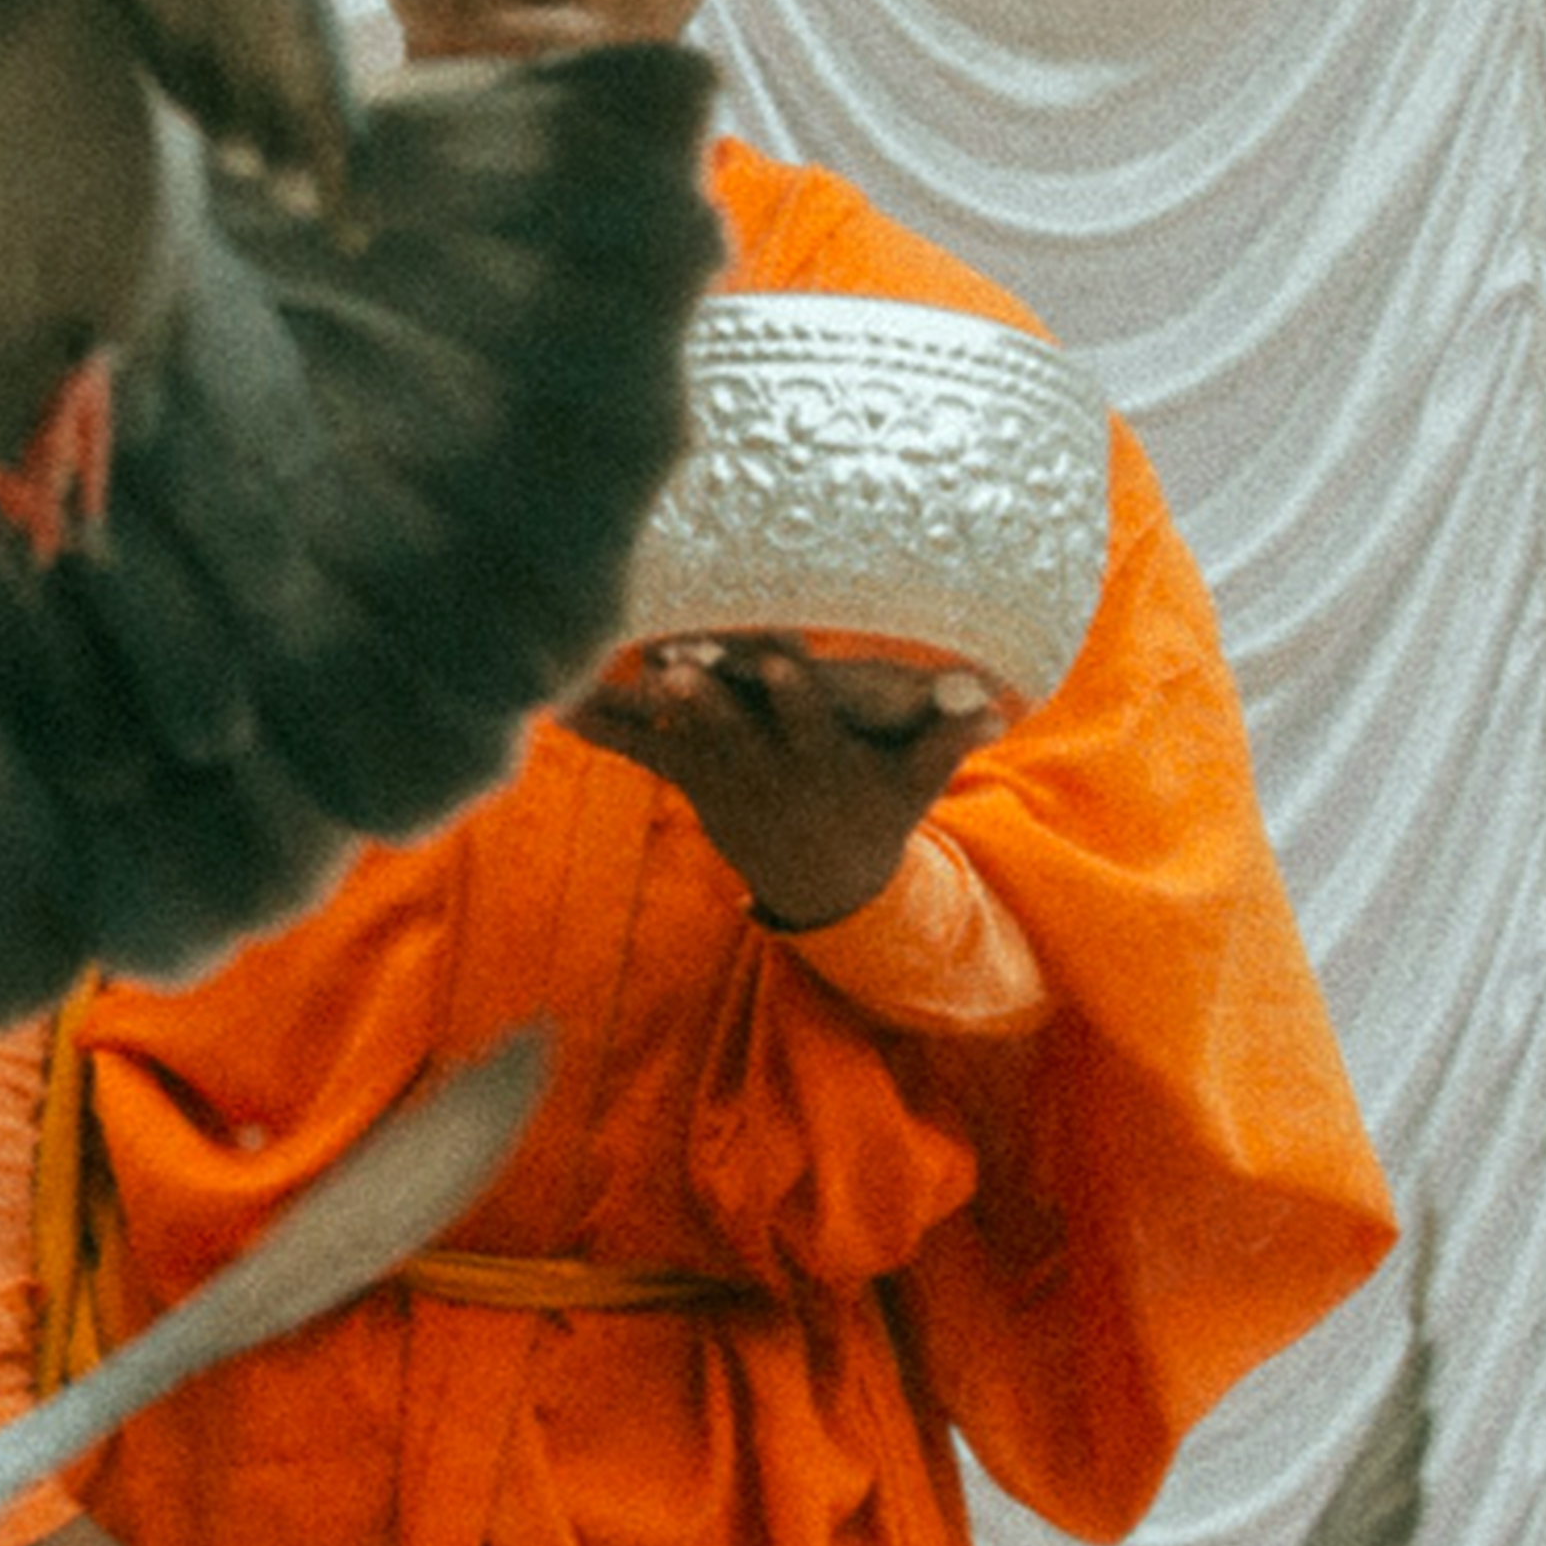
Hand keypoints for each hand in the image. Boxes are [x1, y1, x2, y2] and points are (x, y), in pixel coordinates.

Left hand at [569, 633, 992, 927]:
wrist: (820, 882)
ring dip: (641, 706)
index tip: (775, 662)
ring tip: (601, 674)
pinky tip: (551, 700)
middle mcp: (763, 768)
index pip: (807, 721)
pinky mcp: (685, 776)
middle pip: (731, 727)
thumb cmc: (876, 810)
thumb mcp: (914, 786)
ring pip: (676, 734)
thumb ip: (944, 740)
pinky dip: (596, 725)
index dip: (791, 694)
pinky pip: (636, 748)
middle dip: (703, 698)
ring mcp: (718, 775)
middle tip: (675, 666)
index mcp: (819, 759)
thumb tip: (994, 703)